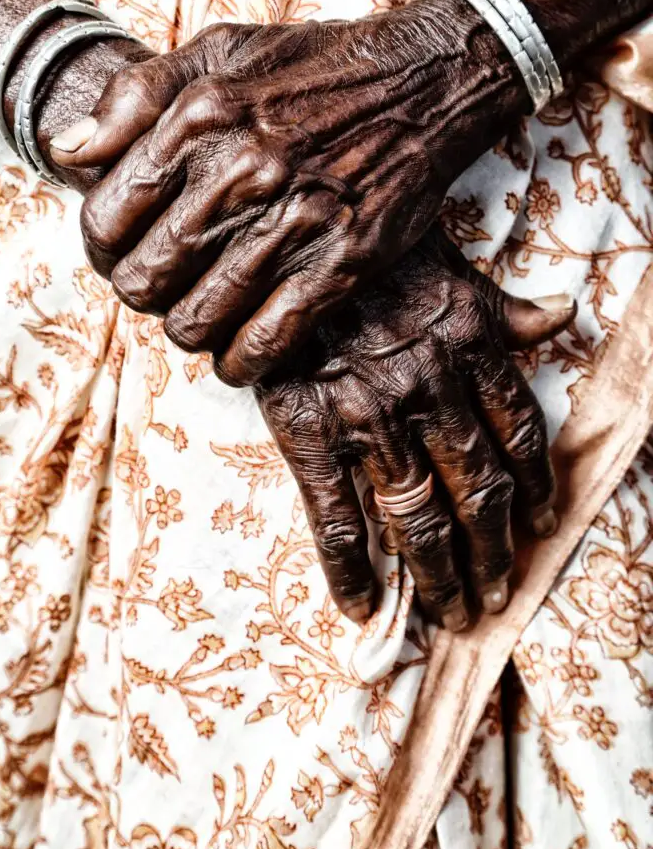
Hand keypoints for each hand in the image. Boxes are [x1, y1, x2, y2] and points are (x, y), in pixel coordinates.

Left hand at [51, 0, 528, 385]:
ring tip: (201, 315)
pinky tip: (240, 353)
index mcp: (198, 117)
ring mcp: (294, 220)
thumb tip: (67, 152)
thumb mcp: (219, 50)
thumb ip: (134, 96)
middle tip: (163, 286)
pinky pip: (265, 341)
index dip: (102, 249)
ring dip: (188, 331)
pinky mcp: (342, 262)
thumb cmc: (314, 67)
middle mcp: (240, 170)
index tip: (123, 251)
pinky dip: (241, 362)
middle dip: (142, 293)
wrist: (425, 81)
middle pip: (142, 280)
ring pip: (195, 321)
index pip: (103, 219)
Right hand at [254, 228, 574, 628]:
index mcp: (470, 350)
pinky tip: (361, 606)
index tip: (538, 527)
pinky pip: (335, 517)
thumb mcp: (453, 269)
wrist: (284, 234)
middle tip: (495, 598)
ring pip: (419, 518)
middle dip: (492, 555)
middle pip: (477, 493)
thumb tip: (564, 313)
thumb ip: (507, 309)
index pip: (519, 435)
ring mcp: (369, 417)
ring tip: (453, 613)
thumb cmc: (372, 249)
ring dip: (439, 576)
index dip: (533, 490)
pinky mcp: (308, 430)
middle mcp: (429, 391)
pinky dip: (350, 570)